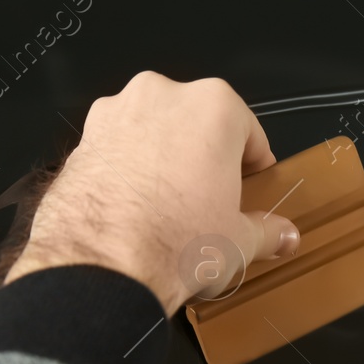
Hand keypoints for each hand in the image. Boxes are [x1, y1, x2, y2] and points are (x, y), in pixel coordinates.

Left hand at [3, 72, 300, 314]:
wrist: (101, 266)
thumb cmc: (173, 241)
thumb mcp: (239, 242)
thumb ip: (267, 231)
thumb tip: (281, 235)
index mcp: (213, 107)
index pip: (249, 134)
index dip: (255, 167)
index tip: (252, 189)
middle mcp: (162, 97)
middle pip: (198, 127)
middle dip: (206, 160)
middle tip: (213, 204)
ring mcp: (116, 114)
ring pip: (155, 134)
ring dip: (166, 162)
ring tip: (171, 211)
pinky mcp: (82, 140)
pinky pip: (119, 150)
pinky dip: (130, 172)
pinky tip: (137, 211)